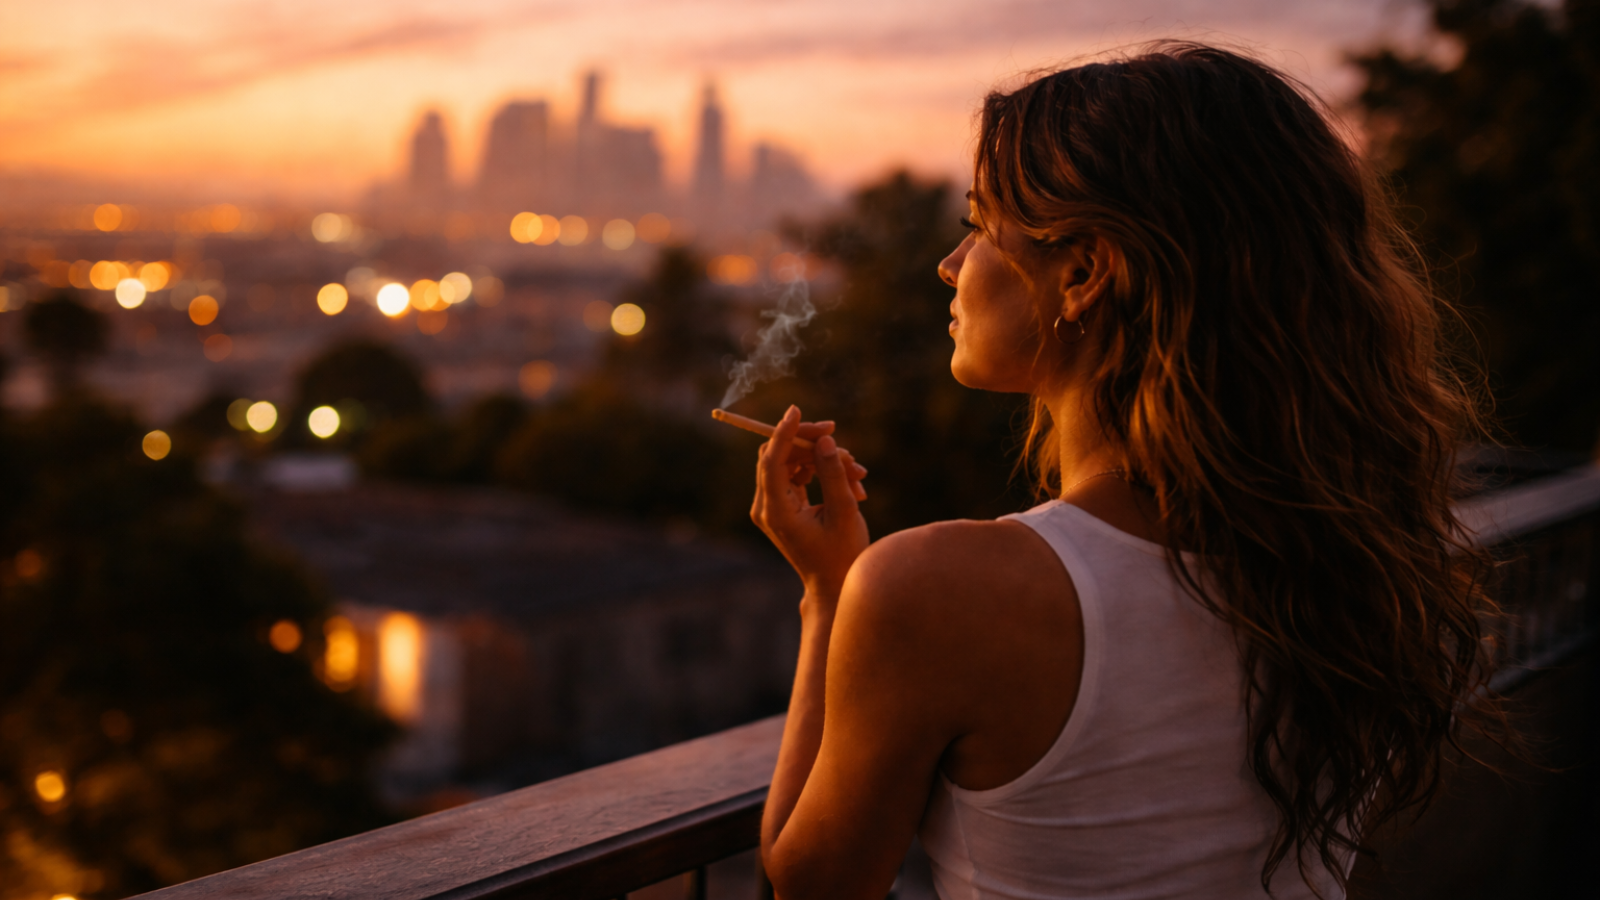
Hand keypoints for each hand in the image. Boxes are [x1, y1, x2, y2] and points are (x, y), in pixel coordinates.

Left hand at [751, 406, 870, 602]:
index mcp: (776, 511)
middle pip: (779, 455)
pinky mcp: (783, 505)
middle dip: (812, 445)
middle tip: (842, 440)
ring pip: (792, 462)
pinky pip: (798, 474)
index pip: (772, 460)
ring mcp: (772, 506)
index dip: (784, 432)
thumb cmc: (842, 555)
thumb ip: (833, 474)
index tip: (796, 409)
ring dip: (824, 461)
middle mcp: (767, 507)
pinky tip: (852, 485)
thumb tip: (824, 440)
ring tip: (858, 475)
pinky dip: (822, 473)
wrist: (834, 584)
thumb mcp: (844, 512)